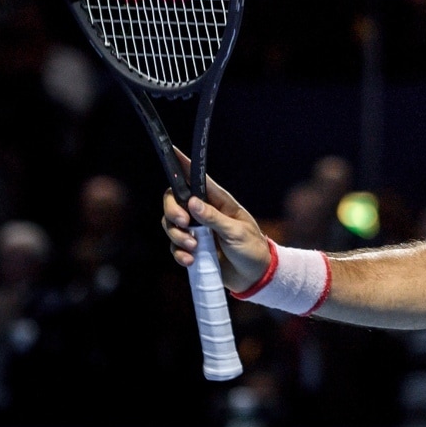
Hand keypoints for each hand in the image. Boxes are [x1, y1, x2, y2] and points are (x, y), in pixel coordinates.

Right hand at [162, 148, 269, 291]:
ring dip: (176, 236)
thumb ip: (214, 218)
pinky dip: (178, 253)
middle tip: (183, 223)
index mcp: (218, 201)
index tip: (172, 150)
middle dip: (172, 211)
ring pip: (171, 224)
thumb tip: (192, 202)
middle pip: (174, 201)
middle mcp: (204, 212)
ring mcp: (196, 230)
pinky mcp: (192, 248)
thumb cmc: (251, 248)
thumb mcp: (236, 232)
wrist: (254, 276)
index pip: (197, 179)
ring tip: (194, 248)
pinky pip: (174, 246)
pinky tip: (191, 260)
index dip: (184, 165)